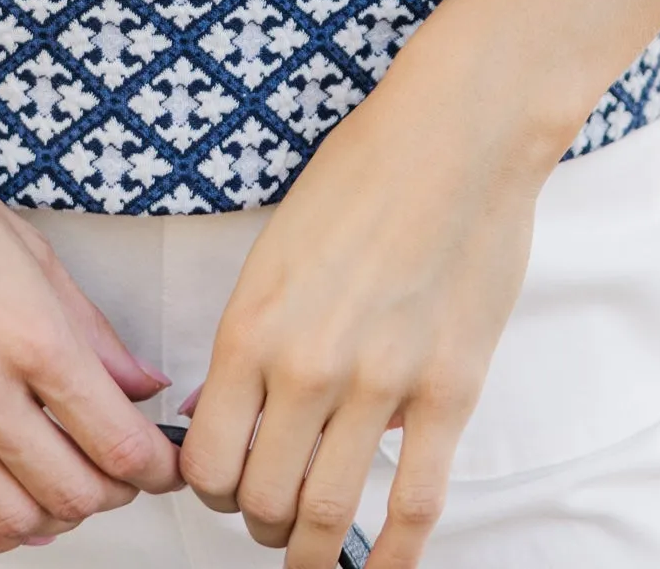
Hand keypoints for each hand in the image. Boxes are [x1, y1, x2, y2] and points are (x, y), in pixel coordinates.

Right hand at [0, 0, 184, 551]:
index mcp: (27, 333)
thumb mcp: (26, 244)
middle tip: (117, 471)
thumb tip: (137, 383)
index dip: (154, 467)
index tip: (161, 463)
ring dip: (50, 516)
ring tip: (61, 487)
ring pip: (8, 519)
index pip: (116, 442)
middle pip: (71, 493)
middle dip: (110, 492)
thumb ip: (88, 328)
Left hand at [179, 5, 556, 568]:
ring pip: (325, 514)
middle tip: (268, 514)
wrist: (455, 133)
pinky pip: (416, 503)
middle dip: (257, 521)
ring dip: (309, 549)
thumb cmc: (362, 172)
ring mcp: (382, 383)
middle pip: (261, 499)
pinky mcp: (448, 390)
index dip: (207, 488)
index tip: (223, 483)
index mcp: (253, 324)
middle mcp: (308, 364)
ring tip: (310, 549)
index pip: (205, 460)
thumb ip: (255, 333)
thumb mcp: (276, 247)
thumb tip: (230, 411)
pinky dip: (393, 555)